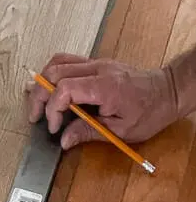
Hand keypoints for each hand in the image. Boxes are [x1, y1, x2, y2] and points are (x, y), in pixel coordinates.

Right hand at [27, 53, 177, 148]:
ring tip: (38, 104)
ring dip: (42, 83)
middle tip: (35, 117)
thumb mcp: (120, 131)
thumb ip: (88, 132)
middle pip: (54, 72)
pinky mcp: (95, 64)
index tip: (55, 128)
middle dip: (39, 96)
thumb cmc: (149, 112)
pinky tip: (48, 90)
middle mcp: (98, 69)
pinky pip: (67, 62)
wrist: (168, 92)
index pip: (64, 89)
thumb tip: (64, 140)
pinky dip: (52, 75)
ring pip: (57, 62)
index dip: (53, 109)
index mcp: (104, 86)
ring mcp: (96, 63)